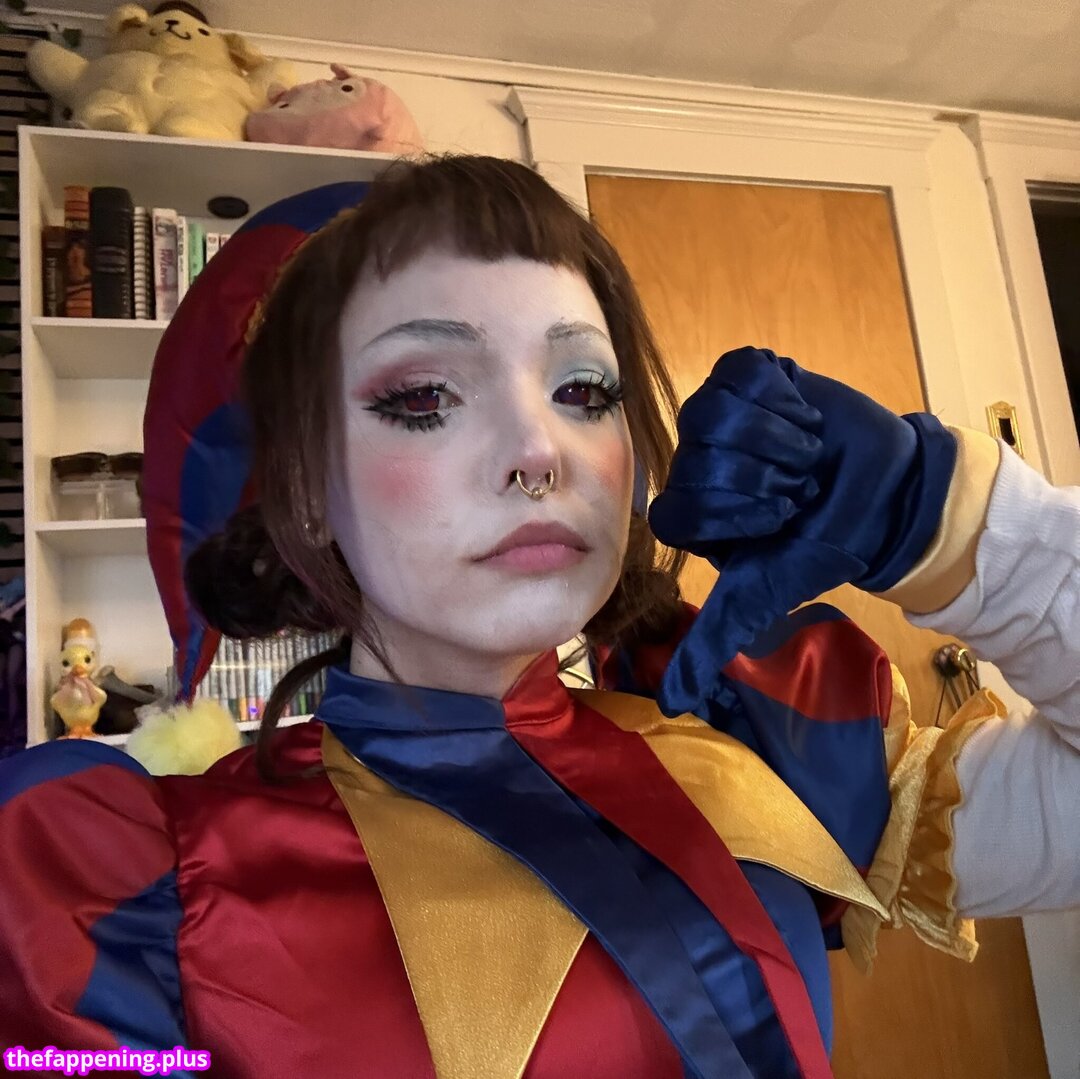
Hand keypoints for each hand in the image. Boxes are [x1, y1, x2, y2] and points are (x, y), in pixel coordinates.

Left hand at [648, 347, 956, 715]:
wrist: (885, 495)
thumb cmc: (820, 543)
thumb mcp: (762, 595)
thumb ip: (714, 641)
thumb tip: (669, 705)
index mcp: (688, 513)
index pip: (679, 508)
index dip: (734, 513)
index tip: (780, 518)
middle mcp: (691, 462)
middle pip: (700, 458)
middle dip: (767, 477)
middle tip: (799, 487)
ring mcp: (714, 414)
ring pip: (719, 411)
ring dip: (781, 439)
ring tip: (805, 454)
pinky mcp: (746, 374)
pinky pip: (744, 371)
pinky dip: (786, 397)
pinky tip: (804, 417)